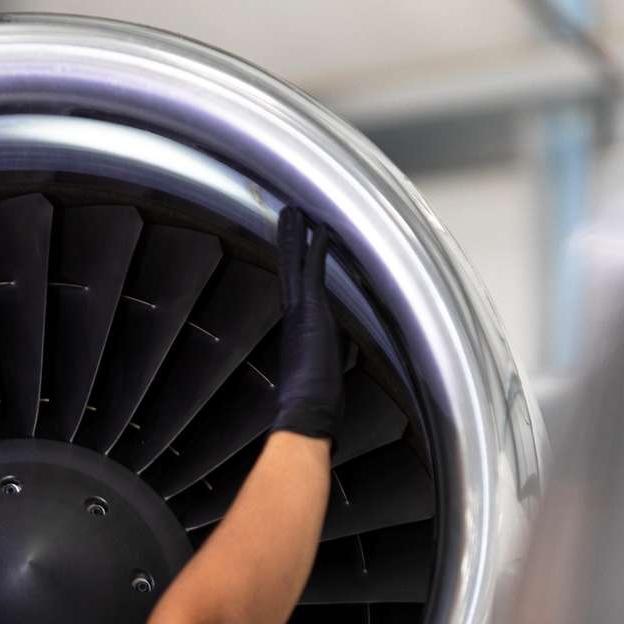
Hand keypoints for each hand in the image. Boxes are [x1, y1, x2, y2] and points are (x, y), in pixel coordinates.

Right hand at [271, 207, 344, 440]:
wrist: (306, 412)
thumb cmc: (316, 403)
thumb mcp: (326, 373)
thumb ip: (330, 353)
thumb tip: (337, 350)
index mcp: (299, 329)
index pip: (296, 288)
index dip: (295, 265)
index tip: (293, 247)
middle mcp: (295, 315)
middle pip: (290, 269)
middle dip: (289, 242)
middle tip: (287, 216)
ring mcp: (300, 311)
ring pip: (295, 265)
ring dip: (295, 237)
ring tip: (292, 212)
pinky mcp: (310, 310)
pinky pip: (311, 271)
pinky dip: (314, 248)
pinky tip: (317, 228)